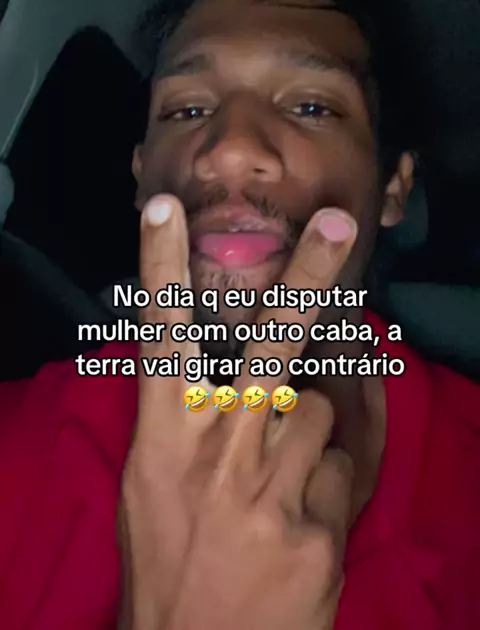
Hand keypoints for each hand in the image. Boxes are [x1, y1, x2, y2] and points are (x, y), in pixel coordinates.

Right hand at [117, 195, 356, 629]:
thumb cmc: (166, 558)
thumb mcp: (151, 485)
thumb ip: (184, 422)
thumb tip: (217, 370)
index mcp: (166, 439)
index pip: (163, 339)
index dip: (161, 270)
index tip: (165, 211)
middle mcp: (221, 452)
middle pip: (273, 345)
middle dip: (307, 276)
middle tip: (338, 224)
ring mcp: (275, 491)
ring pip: (320, 411)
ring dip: (307, 430)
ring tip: (277, 478)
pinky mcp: (321, 531)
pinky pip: (342, 471)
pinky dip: (326, 484)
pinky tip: (297, 520)